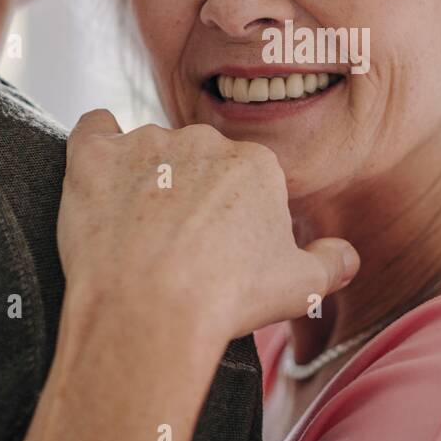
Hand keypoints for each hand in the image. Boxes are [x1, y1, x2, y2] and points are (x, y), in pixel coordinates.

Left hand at [57, 109, 358, 342]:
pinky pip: (94, 127)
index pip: (245, 180)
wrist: (148, 312)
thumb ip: (331, 264)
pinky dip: (96, 142)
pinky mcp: (95, 156)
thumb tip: (347, 256)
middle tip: (178, 247)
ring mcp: (147, 144)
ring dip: (146, 178)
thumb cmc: (227, 300)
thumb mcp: (300, 288)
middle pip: (198, 161)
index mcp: (257, 164)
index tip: (220, 252)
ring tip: (136, 233)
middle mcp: (204, 141)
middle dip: (191, 195)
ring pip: (149, 151)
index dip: (234, 218)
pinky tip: (99, 174)